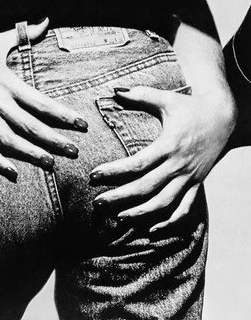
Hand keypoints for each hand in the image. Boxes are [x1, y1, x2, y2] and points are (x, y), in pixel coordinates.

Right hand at [0, 19, 87, 181]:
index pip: (41, 103)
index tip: (81, 125)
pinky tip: (12, 172)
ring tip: (50, 163)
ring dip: (31, 154)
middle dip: (54, 140)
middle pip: (31, 126)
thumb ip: (22, 34)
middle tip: (74, 151)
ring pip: (11, 141)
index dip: (63, 115)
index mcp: (7, 82)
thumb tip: (45, 20)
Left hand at [90, 86, 235, 232]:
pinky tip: (152, 230)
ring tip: (119, 217)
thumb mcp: (165, 99)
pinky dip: (170, 223)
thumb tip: (114, 89)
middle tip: (98, 202)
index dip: (114, 172)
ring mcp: (189, 177)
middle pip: (146, 188)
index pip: (137, 164)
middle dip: (120, 197)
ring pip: (165, 203)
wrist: (224, 117)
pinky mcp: (197, 184)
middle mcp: (179, 165)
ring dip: (141, 213)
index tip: (94, 175)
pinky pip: (185, 210)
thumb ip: (140, 94)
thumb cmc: (190, 107)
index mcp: (169, 145)